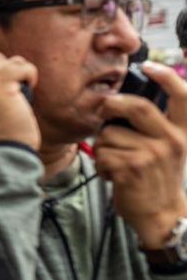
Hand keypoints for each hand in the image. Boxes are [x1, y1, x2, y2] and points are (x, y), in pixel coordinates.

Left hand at [95, 62, 186, 247]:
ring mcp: (152, 154)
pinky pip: (102, 154)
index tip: (148, 65)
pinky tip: (112, 174)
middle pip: (134, 106)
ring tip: (116, 161)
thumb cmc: (157, 177)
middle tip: (105, 111)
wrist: (161, 213)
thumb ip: (154, 126)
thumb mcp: (167, 148)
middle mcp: (171, 139)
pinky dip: (100, 165)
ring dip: (104, 147)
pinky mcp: (132, 168)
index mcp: (182, 131)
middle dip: (111, 105)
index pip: (182, 95)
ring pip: (109, 134)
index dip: (166, 76)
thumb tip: (118, 102)